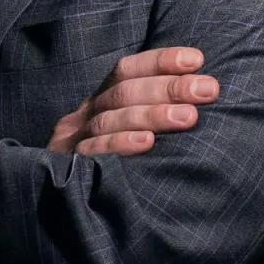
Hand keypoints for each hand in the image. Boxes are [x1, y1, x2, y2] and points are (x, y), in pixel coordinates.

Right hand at [47, 47, 218, 155]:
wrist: (56, 204)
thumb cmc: (113, 162)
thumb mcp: (126, 129)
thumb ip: (152, 112)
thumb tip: (203, 94)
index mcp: (101, 100)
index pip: (127, 70)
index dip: (160, 62)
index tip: (196, 60)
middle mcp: (87, 113)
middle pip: (125, 91)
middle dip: (170, 88)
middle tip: (208, 89)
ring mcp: (76, 137)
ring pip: (112, 117)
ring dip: (153, 114)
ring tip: (189, 116)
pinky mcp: (69, 163)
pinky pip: (93, 151)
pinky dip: (120, 144)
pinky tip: (147, 142)